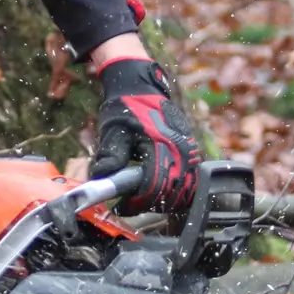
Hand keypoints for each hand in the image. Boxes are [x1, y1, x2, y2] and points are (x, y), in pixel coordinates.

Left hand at [87, 58, 201, 214]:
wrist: (142, 87)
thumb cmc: (126, 107)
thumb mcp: (113, 130)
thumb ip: (110, 155)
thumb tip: (101, 178)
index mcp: (162, 144)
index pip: (155, 186)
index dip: (138, 202)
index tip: (122, 206)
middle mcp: (181, 149)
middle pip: (173, 192)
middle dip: (150, 203)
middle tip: (131, 204)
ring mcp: (190, 151)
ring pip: (185, 189)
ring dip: (165, 199)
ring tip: (142, 199)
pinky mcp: (192, 152)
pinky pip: (190, 180)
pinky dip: (176, 190)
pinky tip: (157, 191)